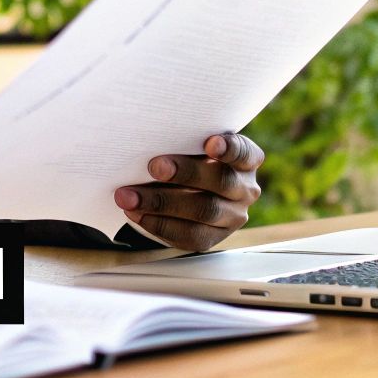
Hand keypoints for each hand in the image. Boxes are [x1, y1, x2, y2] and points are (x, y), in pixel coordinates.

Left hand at [114, 133, 264, 251]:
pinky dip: (159, 224)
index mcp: (247, 160)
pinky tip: (137, 214)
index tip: (210, 143)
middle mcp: (245, 189)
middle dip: (185, 173)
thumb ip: (185, 143)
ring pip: (203, 210)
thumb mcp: (195, 146)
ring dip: (162, 202)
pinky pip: (189, 236)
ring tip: (130, 196)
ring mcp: (233, 217)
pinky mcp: (213, 238)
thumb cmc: (191, 158)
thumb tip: (149, 140)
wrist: (191, 190)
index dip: (229, 149)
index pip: (244, 153)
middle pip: (221, 181)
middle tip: (154, 166)